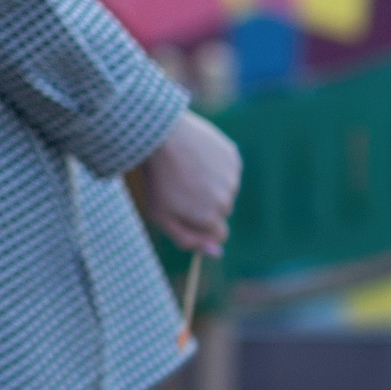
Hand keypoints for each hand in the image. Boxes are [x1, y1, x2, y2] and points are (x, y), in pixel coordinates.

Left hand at [143, 111, 240, 254]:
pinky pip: (227, 170)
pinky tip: (196, 157)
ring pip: (225, 190)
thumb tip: (216, 253)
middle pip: (221, 212)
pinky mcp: (233, 157)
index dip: (202, 228)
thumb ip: (188, 239)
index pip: (218, 236)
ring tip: (186, 171)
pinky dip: (215, 166)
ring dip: (210, 185)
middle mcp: (227, 200)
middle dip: (205, 205)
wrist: (162, 136)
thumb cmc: (157, 179)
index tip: (188, 215)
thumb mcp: (161, 215)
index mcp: (210, 217)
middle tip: (180, 188)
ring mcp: (232, 178)